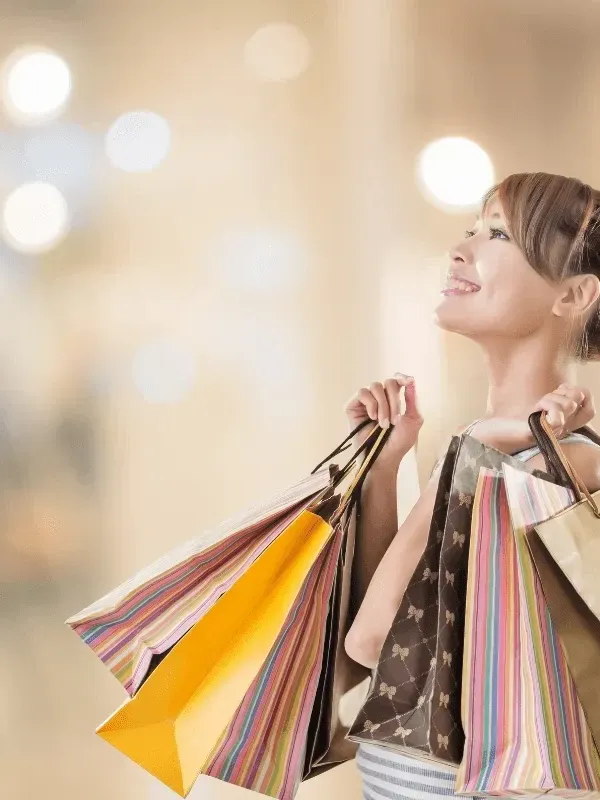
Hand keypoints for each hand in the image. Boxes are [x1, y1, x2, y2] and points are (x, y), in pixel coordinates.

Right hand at [344, 373, 423, 469]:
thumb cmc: (399, 442)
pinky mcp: (354, 406)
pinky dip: (370, 404)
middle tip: (395, 420)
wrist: (383, 457)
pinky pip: (362, 393)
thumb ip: (413, 399)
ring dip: (383, 405)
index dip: (402, 377)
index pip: (397, 379)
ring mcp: (366, 401)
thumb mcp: (413, 420)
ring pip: (375, 386)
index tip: (408, 382)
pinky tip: (372, 418)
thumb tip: (411, 380)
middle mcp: (380, 397)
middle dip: (394, 400)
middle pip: (388, 382)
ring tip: (383, 424)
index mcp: (394, 399)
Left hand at [472, 383, 594, 453]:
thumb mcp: (540, 408)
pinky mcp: (538, 433)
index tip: (562, 391)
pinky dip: (548, 407)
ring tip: (538, 406)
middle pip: (579, 402)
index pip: (590, 410)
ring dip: (552, 398)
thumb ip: (556, 400)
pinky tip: (536, 411)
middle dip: (565, 392)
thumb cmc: (512, 423)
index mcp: (564, 425)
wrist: (492, 436)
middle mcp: (561, 431)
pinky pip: (556, 418)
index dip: (583, 395)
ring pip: (568, 405)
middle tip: (546, 399)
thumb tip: (567, 387)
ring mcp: (551, 433)